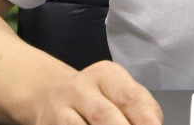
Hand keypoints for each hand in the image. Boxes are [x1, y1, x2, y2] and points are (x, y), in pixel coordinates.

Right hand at [32, 60, 162, 124]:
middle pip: (104, 115)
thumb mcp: (120, 91)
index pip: (129, 96)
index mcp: (106, 74)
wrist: (51, 95)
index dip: (144, 118)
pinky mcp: (49, 124)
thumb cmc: (98, 96)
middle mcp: (81, 87)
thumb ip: (141, 108)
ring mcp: (60, 107)